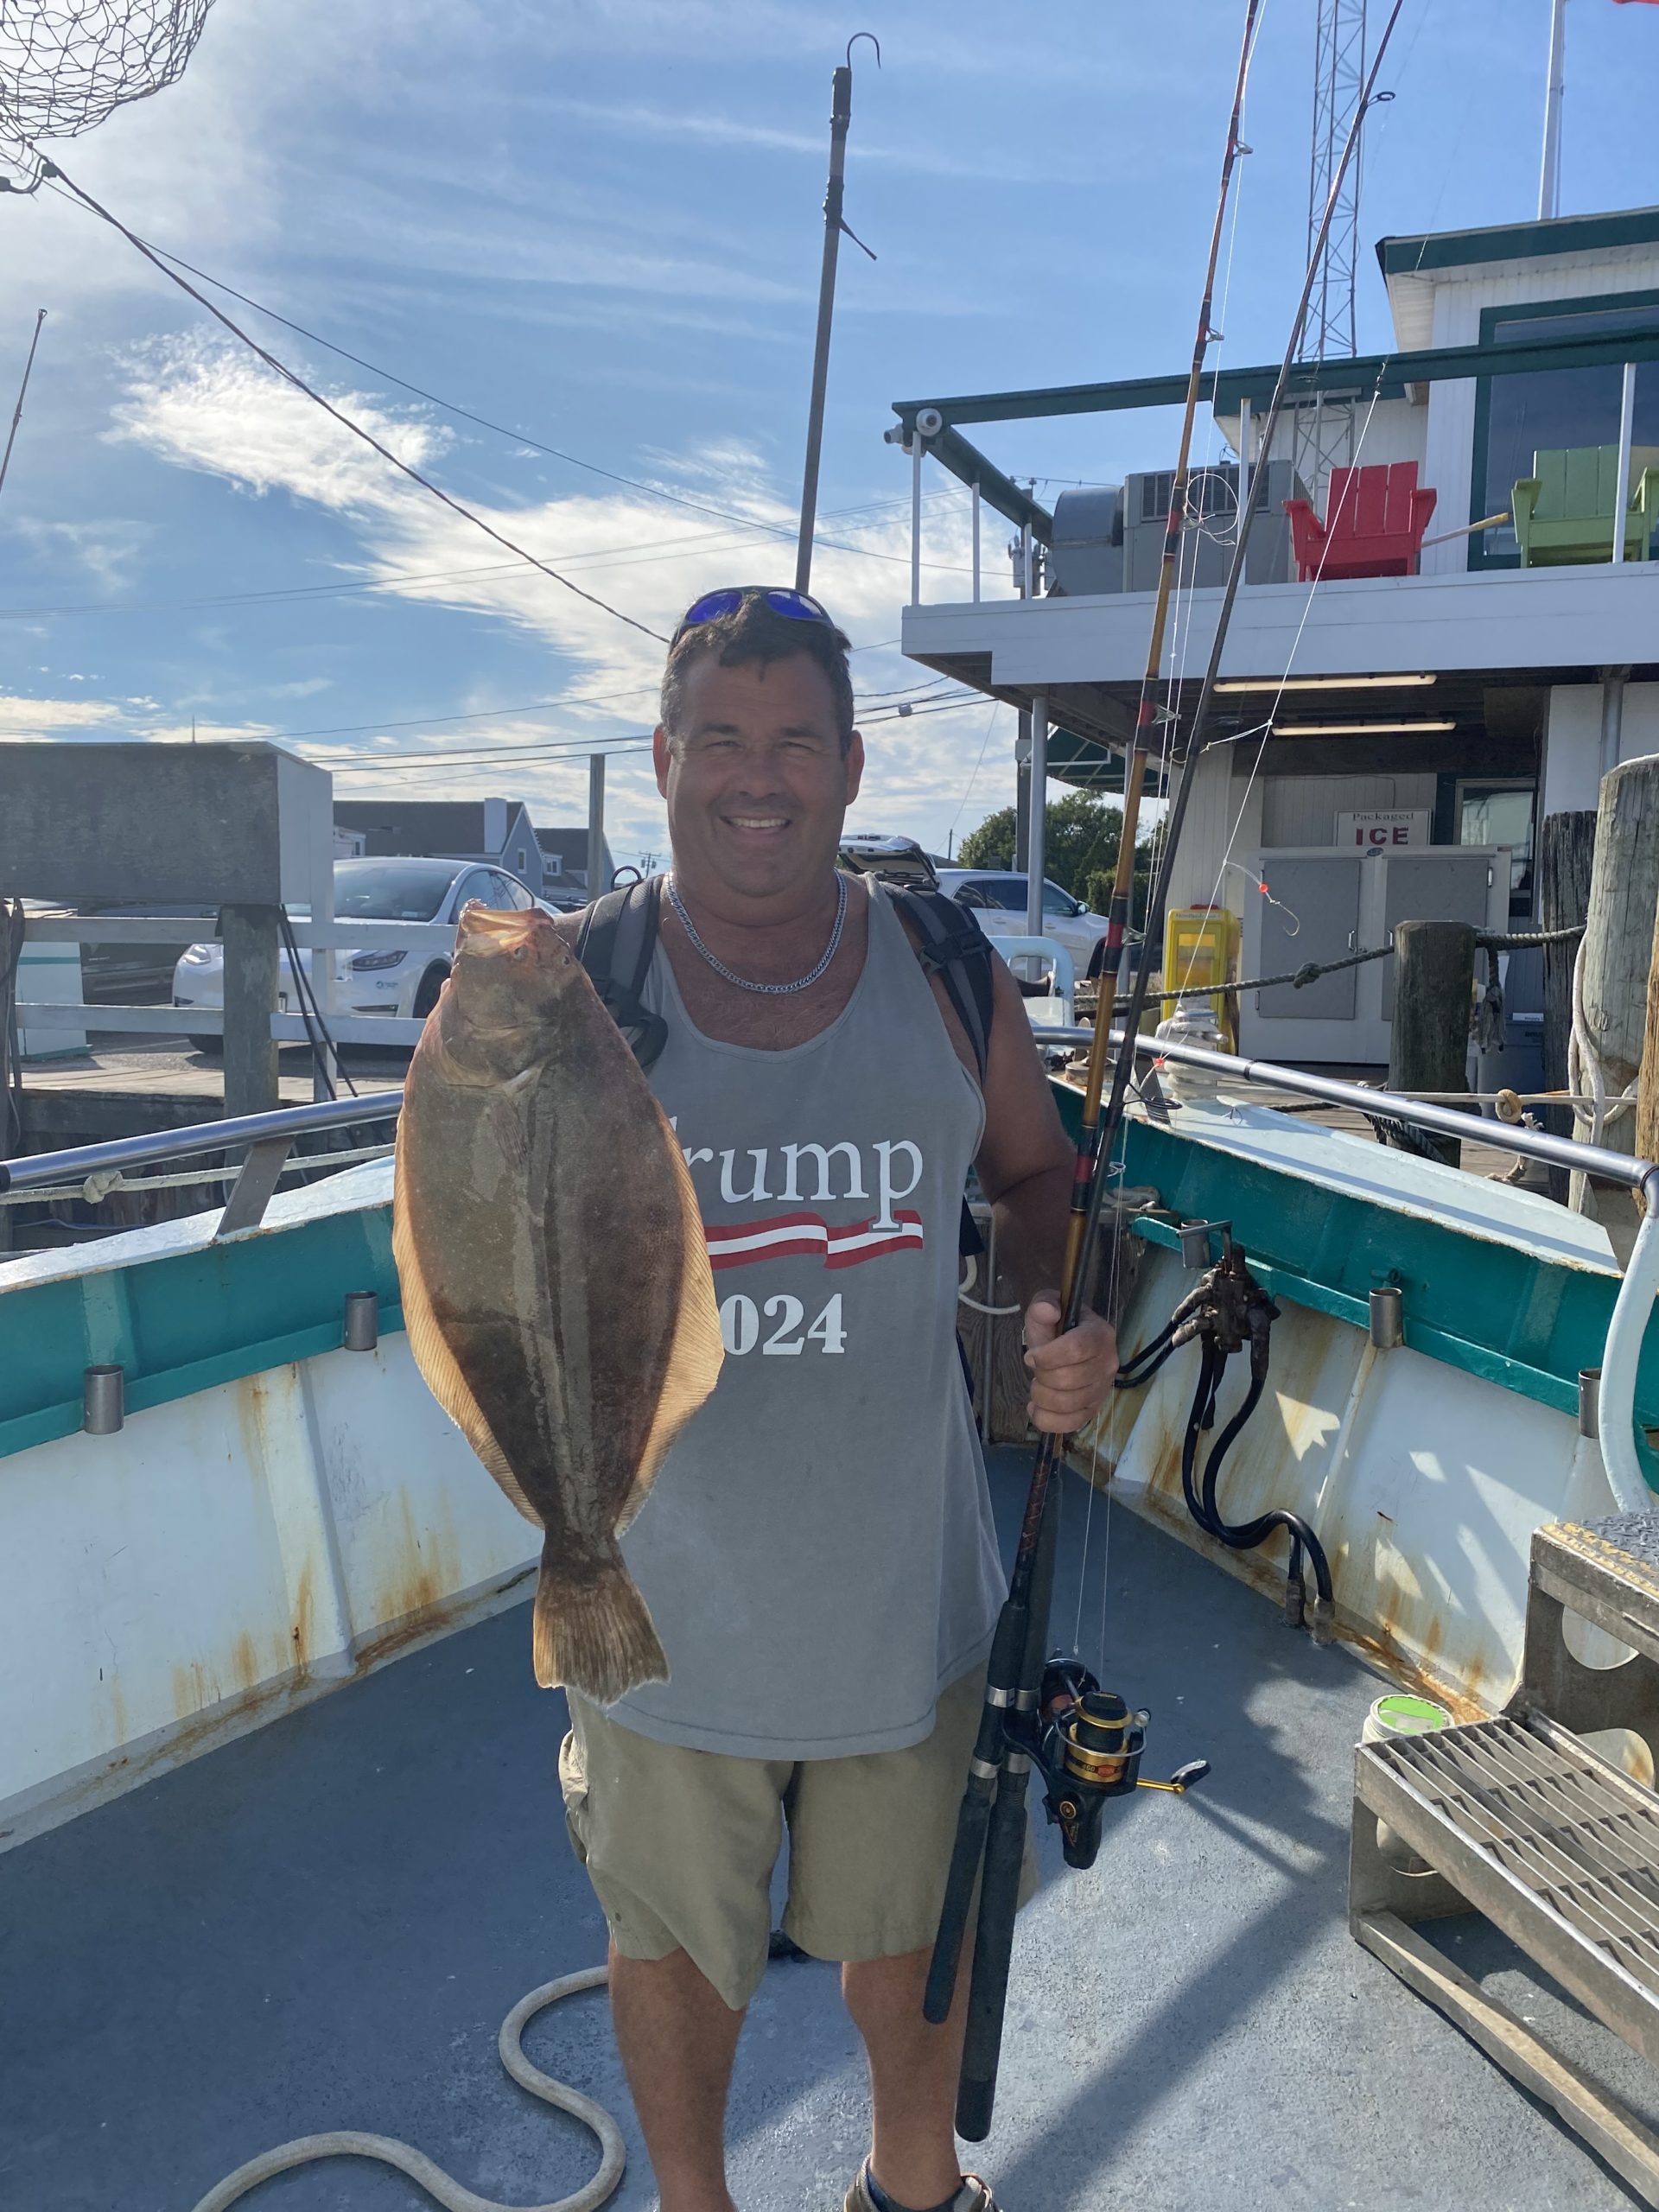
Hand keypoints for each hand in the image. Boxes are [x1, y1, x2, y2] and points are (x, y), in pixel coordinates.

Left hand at [1023, 1296, 1117, 1434]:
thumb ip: (1043, 1304)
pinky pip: (1071, 1424)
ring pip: (1068, 1404)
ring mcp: (1103, 1390)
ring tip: (1036, 1386)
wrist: (1065, 1342)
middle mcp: (1108, 1364)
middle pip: (1070, 1379)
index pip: (1076, 1349)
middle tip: (1034, 1370)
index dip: (1047, 1356)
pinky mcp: (1093, 1410)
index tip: (1030, 1356)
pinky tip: (1036, 1409)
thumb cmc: (1057, 1325)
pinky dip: (1047, 1420)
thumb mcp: (1046, 1306)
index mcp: (1100, 1335)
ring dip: (1042, 1397)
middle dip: (1042, 1376)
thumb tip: (1046, 1311)